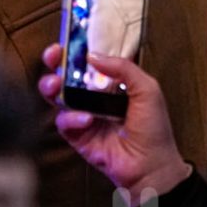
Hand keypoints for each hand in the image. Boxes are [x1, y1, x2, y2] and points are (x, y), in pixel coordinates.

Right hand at [38, 45, 191, 206]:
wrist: (150, 165)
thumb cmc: (153, 129)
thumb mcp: (147, 89)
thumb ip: (123, 68)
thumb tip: (93, 55)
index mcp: (111, 83)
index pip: (88, 61)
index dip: (75, 51)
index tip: (65, 41)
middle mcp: (94, 98)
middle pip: (66, 75)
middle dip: (55, 64)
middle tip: (53, 57)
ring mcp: (83, 116)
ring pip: (58, 97)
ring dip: (53, 87)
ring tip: (56, 85)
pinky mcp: (77, 136)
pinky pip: (64, 122)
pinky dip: (71, 118)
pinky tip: (86, 119)